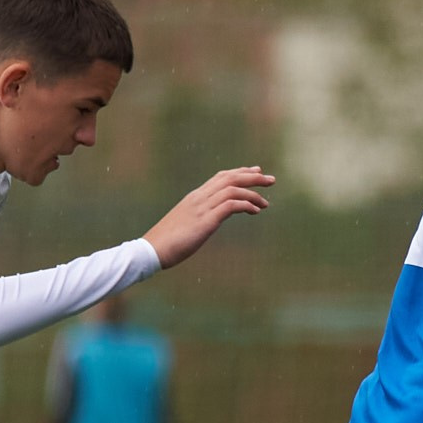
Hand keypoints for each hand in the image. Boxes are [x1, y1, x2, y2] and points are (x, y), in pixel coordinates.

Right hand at [144, 168, 272, 268]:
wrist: (152, 250)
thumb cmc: (167, 242)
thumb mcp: (186, 225)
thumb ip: (198, 219)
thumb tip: (208, 222)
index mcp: (194, 197)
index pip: (220, 177)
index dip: (239, 173)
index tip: (256, 172)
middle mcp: (199, 198)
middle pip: (229, 178)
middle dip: (252, 177)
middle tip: (271, 180)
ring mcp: (201, 208)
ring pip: (232, 189)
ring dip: (253, 193)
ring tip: (267, 203)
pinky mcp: (205, 221)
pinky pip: (230, 205)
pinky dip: (246, 205)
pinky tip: (255, 211)